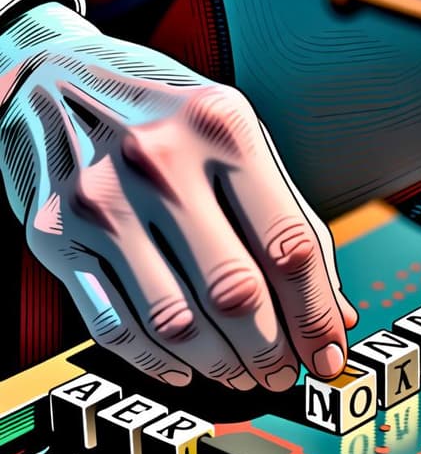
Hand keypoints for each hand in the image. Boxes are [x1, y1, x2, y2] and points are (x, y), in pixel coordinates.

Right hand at [0, 2, 356, 391]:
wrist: (55, 79)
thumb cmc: (168, 117)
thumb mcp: (242, 144)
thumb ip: (293, 224)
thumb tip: (333, 314)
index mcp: (222, 128)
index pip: (288, 246)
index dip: (315, 316)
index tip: (328, 357)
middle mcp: (158, 159)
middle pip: (234, 292)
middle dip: (270, 352)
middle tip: (284, 374)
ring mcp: (100, 199)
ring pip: (176, 322)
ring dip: (221, 366)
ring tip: (243, 374)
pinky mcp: (54, 234)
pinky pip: (116, 327)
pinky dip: (161, 363)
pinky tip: (188, 367)